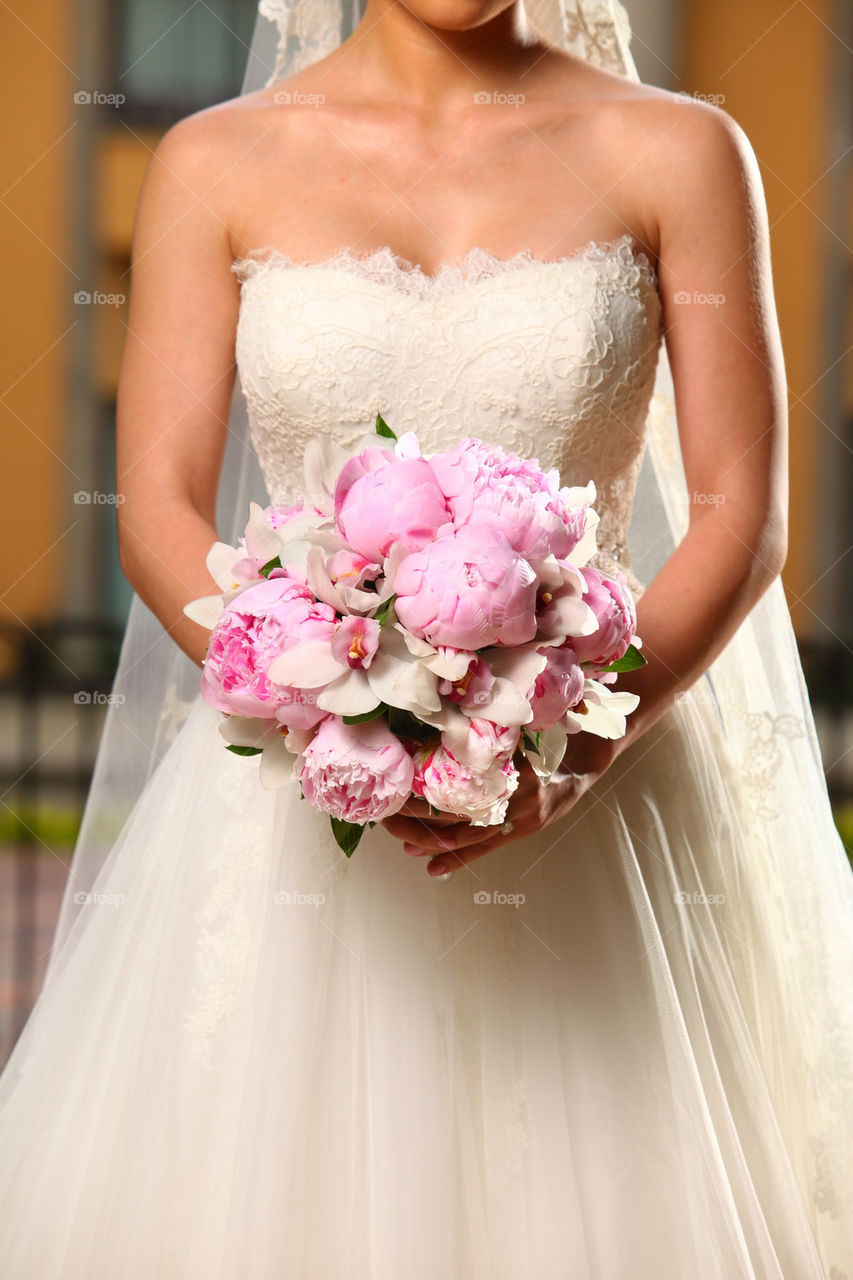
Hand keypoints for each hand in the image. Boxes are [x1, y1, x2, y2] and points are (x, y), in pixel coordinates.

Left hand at [382, 732, 616, 876]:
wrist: (586, 759)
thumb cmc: (547, 734)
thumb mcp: (518, 725)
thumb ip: (486, 734)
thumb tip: (439, 727)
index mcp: (506, 764)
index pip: (454, 778)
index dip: (423, 783)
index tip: (396, 780)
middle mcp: (511, 794)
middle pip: (453, 810)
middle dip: (417, 814)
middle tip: (388, 812)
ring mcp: (518, 817)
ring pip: (465, 834)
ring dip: (431, 840)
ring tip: (402, 841)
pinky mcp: (522, 831)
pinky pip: (484, 848)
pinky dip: (457, 859)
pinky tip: (432, 867)